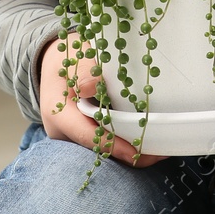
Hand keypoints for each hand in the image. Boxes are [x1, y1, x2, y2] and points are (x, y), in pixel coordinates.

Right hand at [38, 31, 170, 167]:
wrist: (56, 63)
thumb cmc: (66, 59)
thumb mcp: (76, 59)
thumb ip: (86, 72)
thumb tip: (93, 86)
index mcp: (60, 117)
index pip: (88, 136)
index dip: (113, 146)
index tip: (136, 152)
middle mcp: (65, 134)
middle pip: (98, 149)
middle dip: (127, 153)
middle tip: (158, 154)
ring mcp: (74, 136)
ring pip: (103, 148)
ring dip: (128, 148)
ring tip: (158, 150)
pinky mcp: (84, 134)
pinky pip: (104, 141)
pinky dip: (123, 140)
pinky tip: (145, 138)